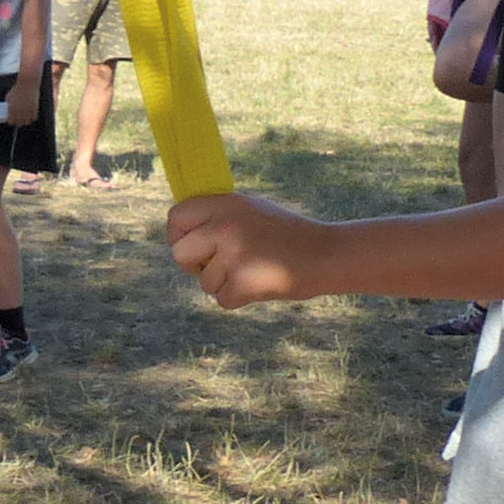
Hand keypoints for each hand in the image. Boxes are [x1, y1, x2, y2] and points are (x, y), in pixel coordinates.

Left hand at [6, 76, 39, 127]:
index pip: (11, 122)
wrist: (27, 83)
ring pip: (27, 122)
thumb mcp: (9, 96)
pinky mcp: (34, 108)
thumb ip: (8, 104)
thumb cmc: (17, 89)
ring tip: (24, 119)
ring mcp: (27, 110)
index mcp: (12, 109)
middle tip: (18, 120)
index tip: (12, 120)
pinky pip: (33, 118)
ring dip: (25, 121)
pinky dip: (32, 118)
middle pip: (19, 123)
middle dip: (18, 122)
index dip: (11, 121)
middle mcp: (19, 111)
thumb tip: (8, 108)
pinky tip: (30, 116)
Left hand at [166, 190, 324, 307]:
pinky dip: (239, 298)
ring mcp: (233, 254)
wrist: (326, 254)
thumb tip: (183, 231)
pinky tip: (261, 284)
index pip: (176, 216)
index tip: (190, 246)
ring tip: (253, 271)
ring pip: (204, 282)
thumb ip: (219, 217)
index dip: (178, 235)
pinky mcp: (243, 282)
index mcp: (226, 203)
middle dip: (194, 266)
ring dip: (224, 284)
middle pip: (180, 253)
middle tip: (217, 266)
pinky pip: (222, 299)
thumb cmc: (287, 234)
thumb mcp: (252, 210)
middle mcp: (225, 226)